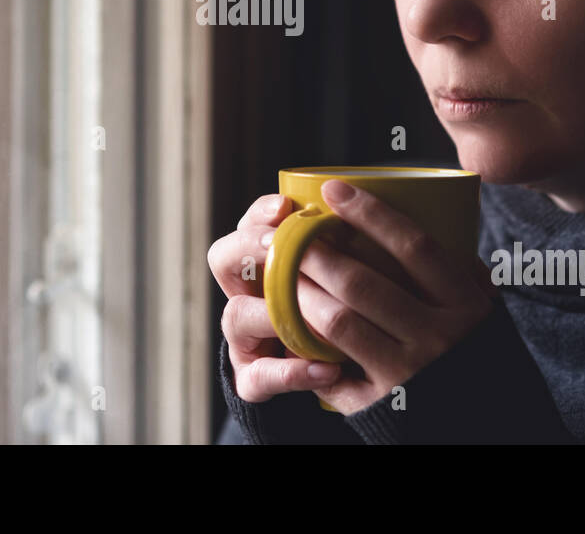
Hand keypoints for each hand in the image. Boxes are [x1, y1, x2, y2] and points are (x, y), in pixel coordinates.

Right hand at [209, 193, 343, 401]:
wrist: (330, 377)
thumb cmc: (336, 314)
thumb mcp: (338, 280)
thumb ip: (339, 253)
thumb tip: (360, 220)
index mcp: (263, 264)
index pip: (248, 225)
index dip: (260, 213)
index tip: (285, 206)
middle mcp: (244, 294)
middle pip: (224, 258)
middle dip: (249, 246)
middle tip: (275, 243)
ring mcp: (243, 338)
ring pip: (235, 315)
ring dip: (270, 312)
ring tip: (307, 315)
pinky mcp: (251, 379)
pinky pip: (262, 375)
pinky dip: (294, 372)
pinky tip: (327, 370)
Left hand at [295, 179, 496, 414]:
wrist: (492, 433)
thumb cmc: (479, 361)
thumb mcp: (485, 315)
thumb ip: (460, 273)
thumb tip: (435, 216)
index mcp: (464, 306)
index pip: (414, 246)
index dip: (371, 214)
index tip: (334, 189)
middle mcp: (436, 339)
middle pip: (361, 283)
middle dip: (316, 253)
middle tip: (290, 234)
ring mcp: (406, 375)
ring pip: (336, 322)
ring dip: (301, 293)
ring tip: (282, 273)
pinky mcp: (379, 406)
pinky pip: (331, 368)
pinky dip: (308, 346)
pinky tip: (289, 324)